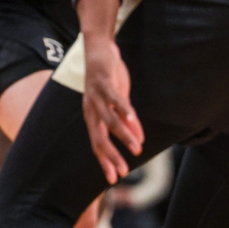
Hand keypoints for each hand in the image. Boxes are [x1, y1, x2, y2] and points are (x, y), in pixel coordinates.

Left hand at [82, 35, 143, 184]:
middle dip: (111, 156)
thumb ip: (125, 121)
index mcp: (92, 116)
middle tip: (123, 172)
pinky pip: (114, 99)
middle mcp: (90, 109)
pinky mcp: (103, 82)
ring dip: (123, 136)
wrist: (98, 49)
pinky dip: (123, 110)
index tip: (113, 178)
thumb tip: (138, 139)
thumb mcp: (117, 103)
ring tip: (137, 148)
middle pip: (99, 138)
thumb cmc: (107, 79)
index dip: (105, 161)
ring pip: (108, 121)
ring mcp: (95, 96)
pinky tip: (132, 119)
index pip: (96, 144)